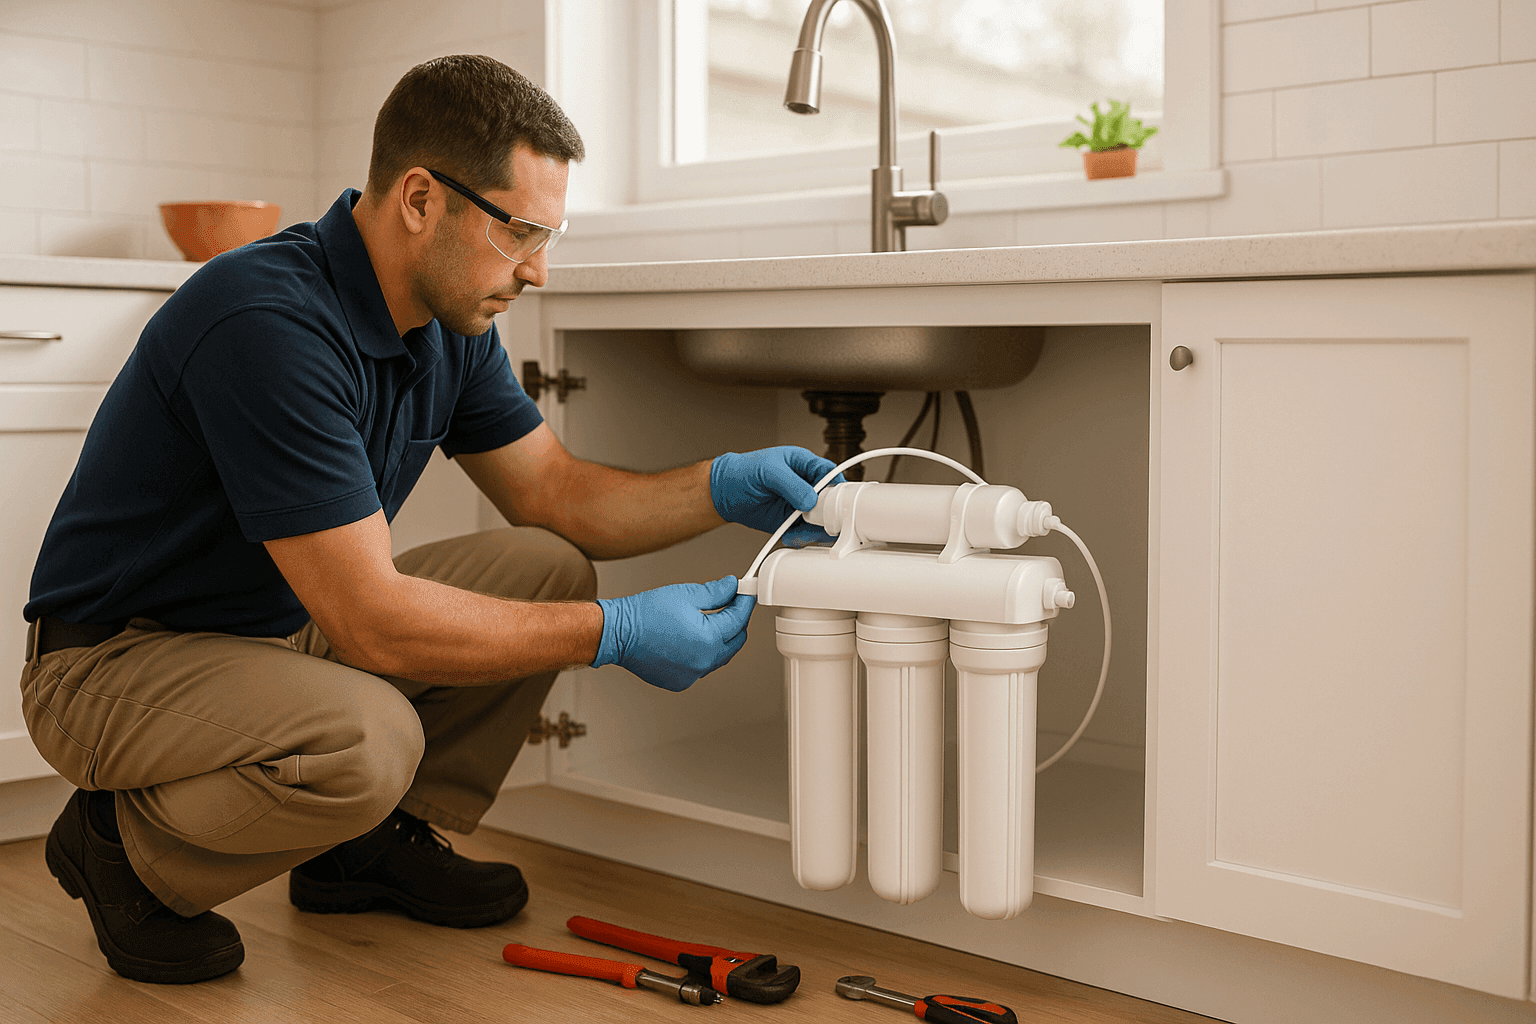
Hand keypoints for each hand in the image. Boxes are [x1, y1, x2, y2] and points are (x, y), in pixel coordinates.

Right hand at [591, 576, 756, 691]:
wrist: (617, 633)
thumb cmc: (645, 614)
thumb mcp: (686, 594)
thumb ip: (715, 592)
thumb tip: (731, 587)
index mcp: (708, 639)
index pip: (738, 619)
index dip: (744, 602)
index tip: (746, 592)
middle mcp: (703, 661)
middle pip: (735, 641)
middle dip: (737, 621)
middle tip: (730, 604)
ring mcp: (692, 675)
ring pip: (721, 656)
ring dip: (722, 638)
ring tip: (710, 619)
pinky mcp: (681, 681)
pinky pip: (703, 666)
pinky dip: (705, 652)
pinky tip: (694, 638)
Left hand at [710, 446, 845, 547]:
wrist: (723, 493)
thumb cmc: (742, 472)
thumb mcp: (768, 471)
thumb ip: (791, 484)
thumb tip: (811, 500)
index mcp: (803, 464)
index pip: (829, 473)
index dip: (837, 486)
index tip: (839, 500)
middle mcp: (804, 485)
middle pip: (829, 500)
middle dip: (827, 513)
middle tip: (819, 521)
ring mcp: (798, 504)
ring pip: (819, 519)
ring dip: (814, 529)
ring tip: (800, 532)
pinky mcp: (790, 521)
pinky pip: (804, 531)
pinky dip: (801, 537)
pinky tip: (791, 536)